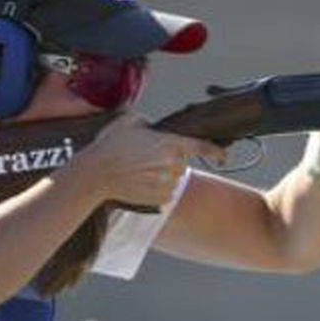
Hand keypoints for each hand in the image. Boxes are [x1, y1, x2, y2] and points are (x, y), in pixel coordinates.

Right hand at [65, 113, 225, 207]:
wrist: (96, 175)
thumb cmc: (110, 146)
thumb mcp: (128, 121)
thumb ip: (147, 122)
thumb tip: (152, 126)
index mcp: (170, 143)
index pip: (201, 147)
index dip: (215, 152)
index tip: (223, 156)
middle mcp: (173, 165)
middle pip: (181, 163)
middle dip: (169, 160)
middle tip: (145, 158)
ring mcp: (168, 183)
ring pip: (173, 179)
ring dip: (162, 175)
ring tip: (137, 170)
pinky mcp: (160, 199)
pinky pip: (165, 193)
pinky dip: (156, 189)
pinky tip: (138, 183)